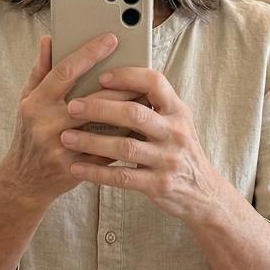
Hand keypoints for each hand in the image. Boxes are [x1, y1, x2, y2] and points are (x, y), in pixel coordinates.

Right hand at [1, 33, 134, 207]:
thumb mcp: (27, 99)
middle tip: (140, 71)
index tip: (110, 39)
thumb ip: (40, 70)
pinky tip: (138, 126)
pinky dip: (123, 138)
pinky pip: (106, 150)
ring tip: (145, 97)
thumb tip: (49, 40)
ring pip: (103, 126)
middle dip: (119, 86)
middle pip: (92, 100)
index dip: (89, 54)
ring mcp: (61, 148)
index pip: (65, 72)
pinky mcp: (75, 168)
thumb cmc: (29, 132)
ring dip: (126, 111)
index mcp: (36, 103)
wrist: (24, 180)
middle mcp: (47, 125)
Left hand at [61, 67, 228, 223]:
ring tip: (66, 137)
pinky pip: (123, 176)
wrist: (203, 193)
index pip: (155, 82)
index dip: (127, 76)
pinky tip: (77, 168)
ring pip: (125, 146)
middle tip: (72, 106)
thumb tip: (112, 82)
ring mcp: (168, 159)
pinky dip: (97, 172)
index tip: (101, 76)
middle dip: (100, 108)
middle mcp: (175, 132)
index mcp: (178, 111)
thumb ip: (152, 106)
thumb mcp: (176, 123)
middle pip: (134, 113)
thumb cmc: (180, 152)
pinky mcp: (159, 184)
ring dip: (92, 141)